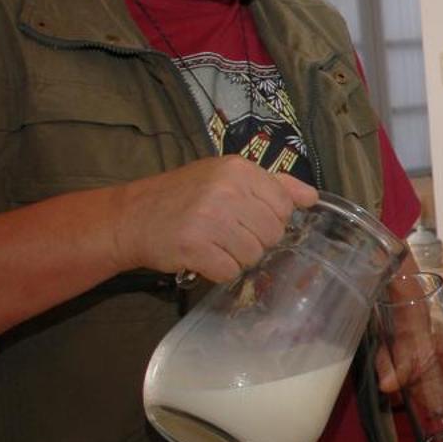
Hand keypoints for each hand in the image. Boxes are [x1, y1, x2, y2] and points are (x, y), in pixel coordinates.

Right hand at [107, 156, 317, 283]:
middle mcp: (227, 190)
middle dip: (254, 241)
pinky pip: (230, 271)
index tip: (247, 218)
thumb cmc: (183, 197)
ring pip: (254, 255)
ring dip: (236, 258)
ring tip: (214, 245)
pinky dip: (218, 271)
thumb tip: (312, 197)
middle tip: (226, 234)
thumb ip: (273, 185)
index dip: (270, 219)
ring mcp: (210, 219)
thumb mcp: (226, 177)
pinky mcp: (195, 246)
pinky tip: (203, 257)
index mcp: (239, 170)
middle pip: (272, 233)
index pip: (284, 205)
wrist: (131, 217)